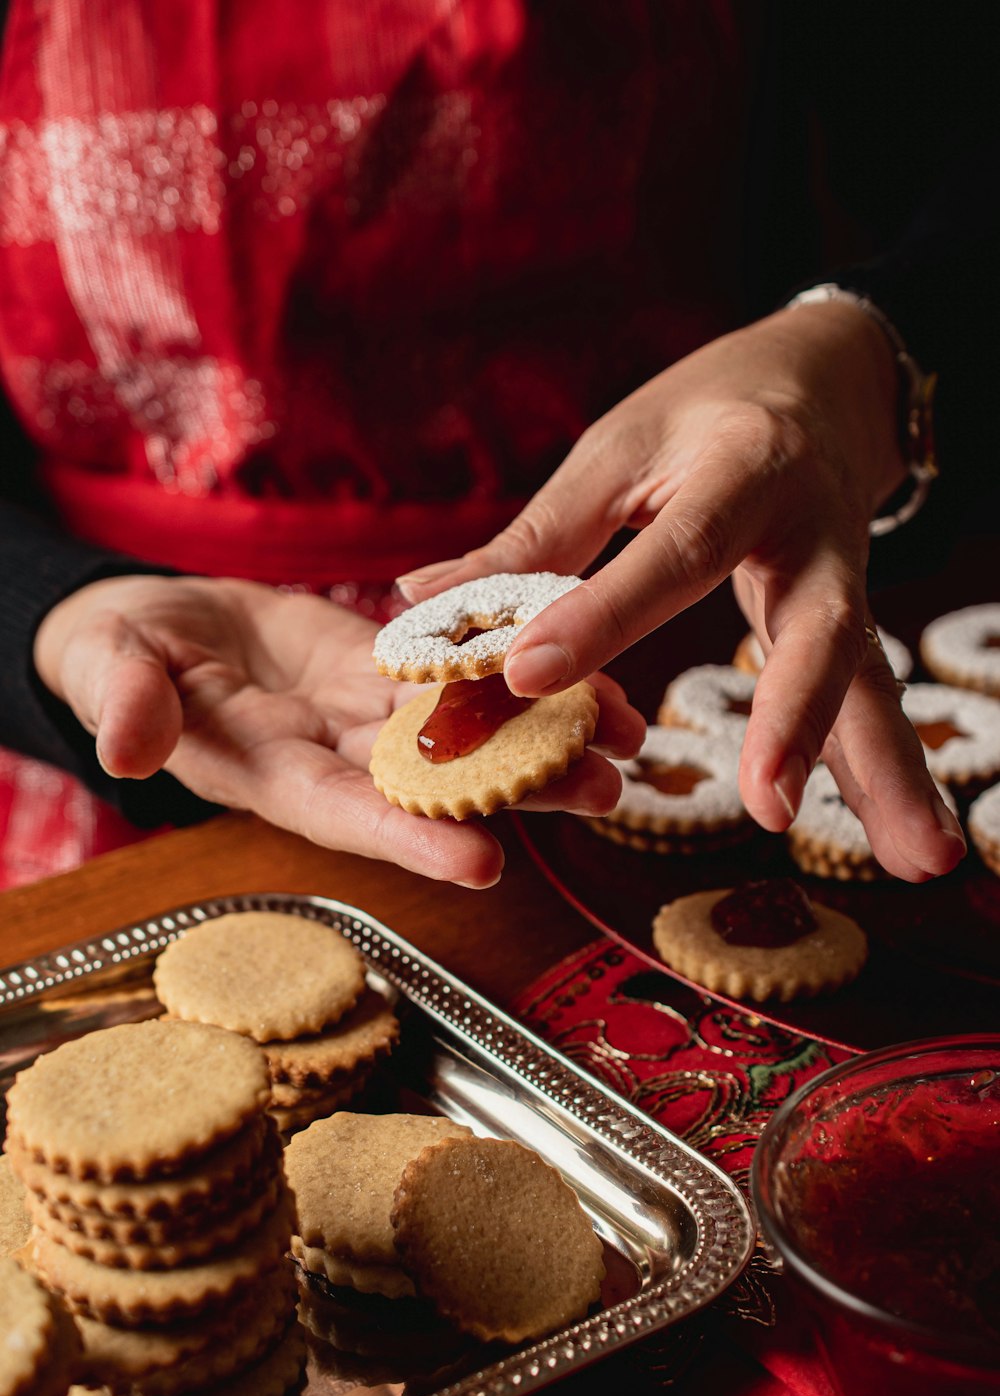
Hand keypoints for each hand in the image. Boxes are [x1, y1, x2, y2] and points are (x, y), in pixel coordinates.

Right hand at [34, 575, 642, 887]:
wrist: (158, 625)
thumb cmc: (119, 655)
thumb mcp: (108, 667)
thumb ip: (123, 700)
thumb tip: (123, 745)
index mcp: (268, 773)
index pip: (345, 812)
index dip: (410, 838)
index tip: (483, 861)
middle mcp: (335, 757)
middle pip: (436, 785)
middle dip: (519, 791)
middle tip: (604, 791)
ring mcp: (369, 716)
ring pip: (466, 732)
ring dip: (545, 735)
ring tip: (626, 733)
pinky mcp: (387, 670)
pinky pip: (458, 672)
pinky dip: (518, 673)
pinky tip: (585, 667)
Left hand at [397, 302, 965, 881]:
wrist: (823, 378)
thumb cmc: (704, 411)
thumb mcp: (618, 450)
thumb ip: (536, 536)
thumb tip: (421, 602)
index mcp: (741, 469)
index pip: (673, 553)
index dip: (600, 614)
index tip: (524, 674)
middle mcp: (812, 529)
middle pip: (817, 626)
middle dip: (794, 718)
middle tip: (768, 807)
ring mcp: (845, 578)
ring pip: (871, 676)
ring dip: (891, 772)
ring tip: (921, 862)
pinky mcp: (851, 618)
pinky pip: (871, 697)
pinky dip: (886, 772)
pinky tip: (909, 848)